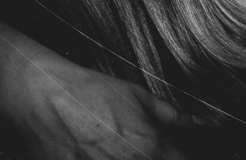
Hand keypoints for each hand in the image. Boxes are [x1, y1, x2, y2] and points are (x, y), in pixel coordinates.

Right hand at [0, 49, 199, 159]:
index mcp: (151, 148)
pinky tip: (96, 154)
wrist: (42, 96)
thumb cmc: (89, 92)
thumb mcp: (139, 96)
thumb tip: (203, 122)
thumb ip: (173, 115)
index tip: (175, 154)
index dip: (181, 159)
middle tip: (133, 148)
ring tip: (112, 149)